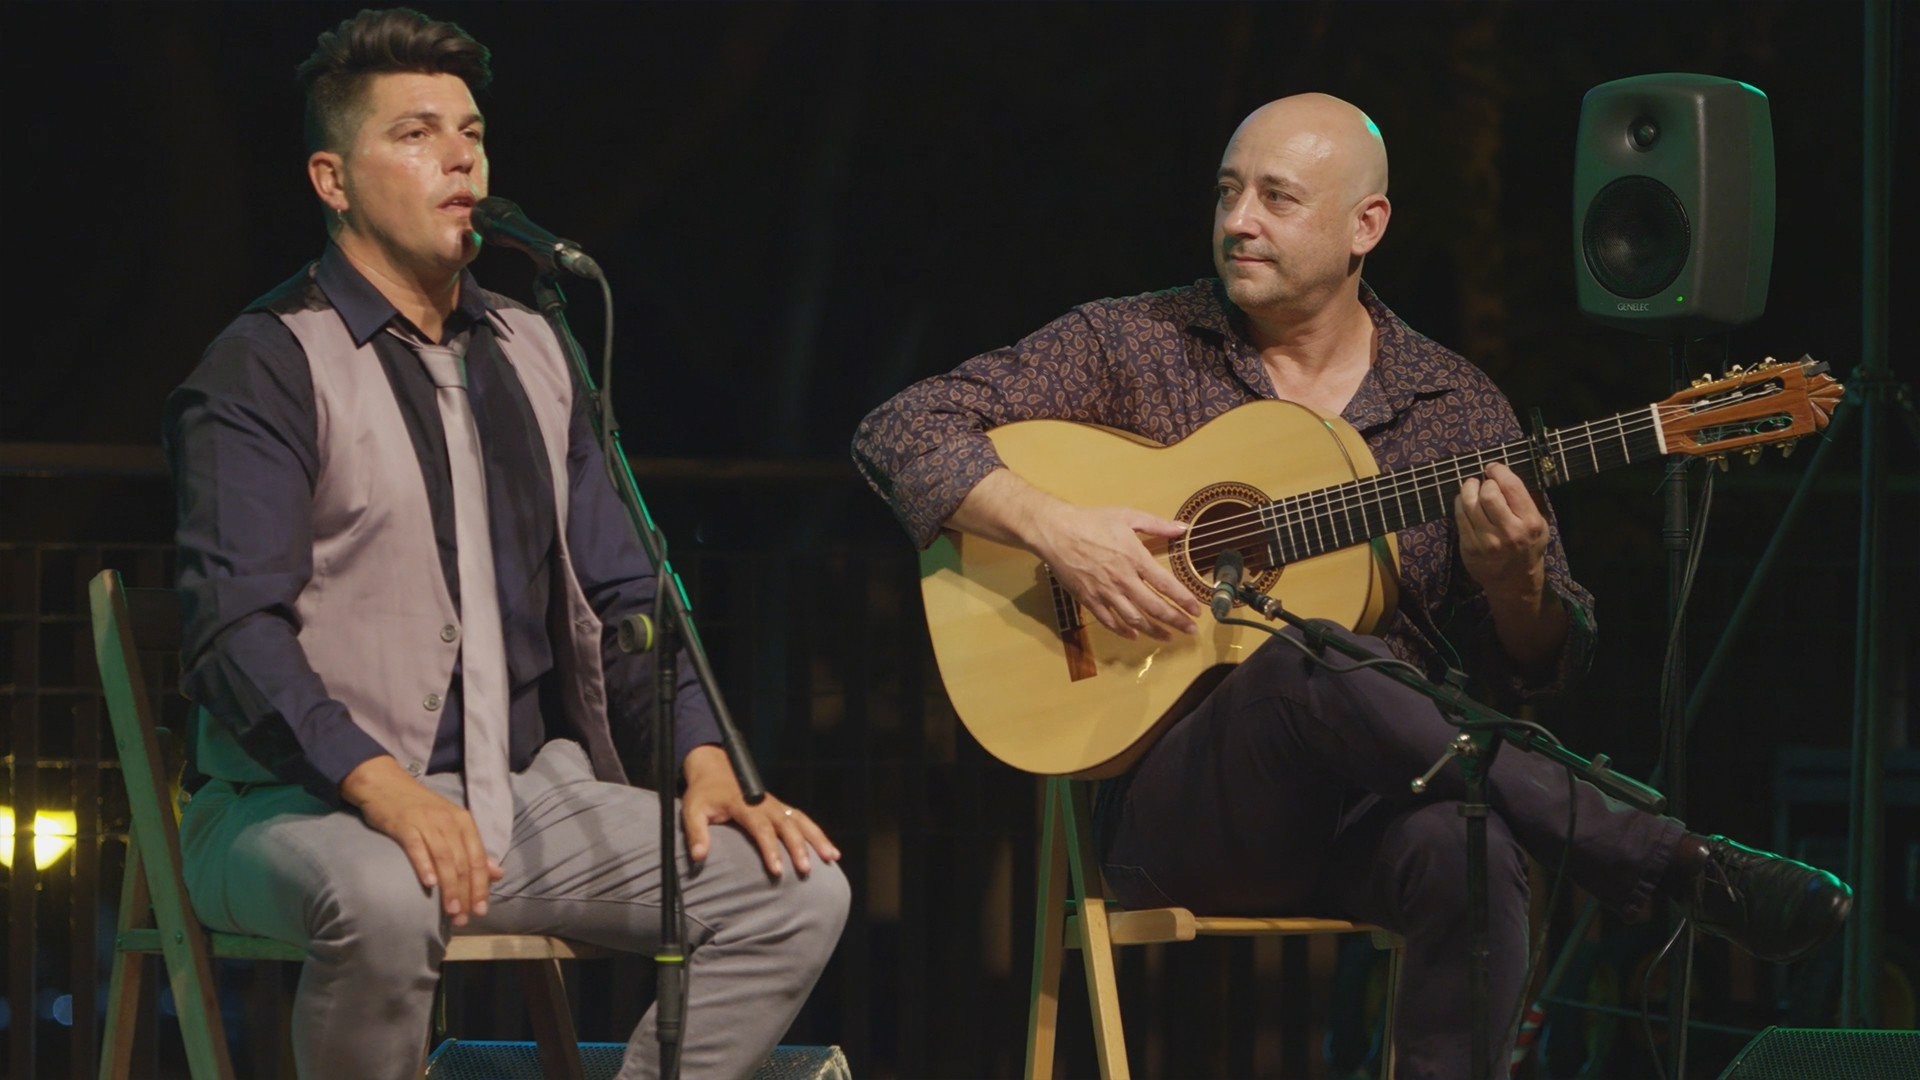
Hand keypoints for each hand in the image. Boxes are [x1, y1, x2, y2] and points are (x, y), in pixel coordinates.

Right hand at [341, 756, 503, 926]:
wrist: (386, 784)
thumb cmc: (420, 809)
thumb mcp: (451, 824)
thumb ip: (473, 849)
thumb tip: (498, 873)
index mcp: (464, 823)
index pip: (478, 859)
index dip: (481, 886)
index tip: (480, 911)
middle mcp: (449, 822)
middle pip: (462, 862)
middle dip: (465, 893)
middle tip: (462, 918)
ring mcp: (427, 823)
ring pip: (444, 859)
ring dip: (449, 887)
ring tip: (450, 910)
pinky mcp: (404, 825)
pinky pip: (417, 847)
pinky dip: (424, 865)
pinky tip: (429, 884)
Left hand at [680, 745, 840, 877]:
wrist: (715, 770)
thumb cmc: (704, 794)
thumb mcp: (692, 810)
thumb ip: (696, 833)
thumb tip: (699, 857)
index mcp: (744, 804)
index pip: (761, 828)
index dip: (770, 849)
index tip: (777, 870)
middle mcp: (764, 803)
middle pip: (787, 825)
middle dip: (798, 848)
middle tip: (806, 870)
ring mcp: (775, 805)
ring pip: (801, 820)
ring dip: (817, 838)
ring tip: (832, 858)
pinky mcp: (780, 808)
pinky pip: (802, 819)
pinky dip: (817, 834)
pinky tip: (829, 851)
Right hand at [1030, 503, 1199, 638]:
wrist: (1056, 531)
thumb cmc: (1091, 521)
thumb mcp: (1127, 516)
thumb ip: (1157, 524)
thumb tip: (1183, 527)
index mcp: (1135, 558)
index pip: (1166, 584)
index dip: (1184, 600)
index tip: (1196, 609)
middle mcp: (1123, 579)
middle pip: (1154, 607)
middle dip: (1176, 620)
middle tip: (1190, 630)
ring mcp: (1105, 592)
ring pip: (1134, 619)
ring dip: (1153, 630)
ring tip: (1168, 637)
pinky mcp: (1089, 599)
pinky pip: (1109, 621)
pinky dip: (1123, 630)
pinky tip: (1134, 635)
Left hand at [1454, 461, 1548, 606]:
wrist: (1514, 582)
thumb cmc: (1527, 547)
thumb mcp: (1538, 524)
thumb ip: (1525, 501)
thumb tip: (1502, 473)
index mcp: (1530, 523)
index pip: (1511, 487)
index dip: (1499, 471)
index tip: (1492, 468)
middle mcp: (1509, 532)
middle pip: (1488, 494)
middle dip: (1483, 482)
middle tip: (1483, 482)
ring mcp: (1487, 542)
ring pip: (1469, 504)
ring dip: (1468, 489)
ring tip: (1471, 487)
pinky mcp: (1469, 548)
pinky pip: (1459, 517)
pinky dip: (1460, 503)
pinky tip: (1465, 502)